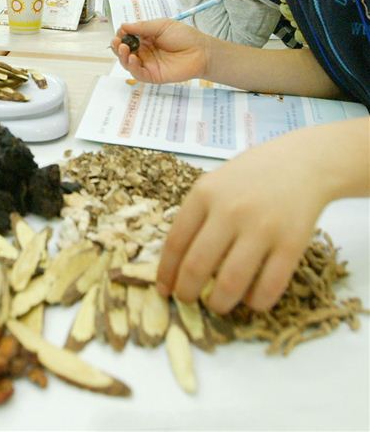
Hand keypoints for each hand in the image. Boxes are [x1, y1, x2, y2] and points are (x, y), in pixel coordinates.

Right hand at [111, 18, 208, 83]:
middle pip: (124, 51)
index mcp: (146, 39)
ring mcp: (147, 64)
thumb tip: (123, 25)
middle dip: (117, 46)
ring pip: (128, 63)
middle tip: (117, 41)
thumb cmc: (184, 36)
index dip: (121, 35)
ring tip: (123, 48)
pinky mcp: (152, 75)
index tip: (120, 31)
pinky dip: (132, 67)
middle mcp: (144, 52)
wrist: (200, 51)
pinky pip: (138, 74)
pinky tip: (132, 58)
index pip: (127, 38)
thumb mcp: (161, 25)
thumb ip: (142, 27)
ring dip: (122, 56)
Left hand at [156, 140, 330, 313]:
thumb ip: (197, 215)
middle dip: (187, 293)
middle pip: (197, 266)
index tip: (164, 289)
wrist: (302, 162)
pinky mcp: (291, 244)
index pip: (175, 242)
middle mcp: (230, 211)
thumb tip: (177, 264)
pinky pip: (268, 287)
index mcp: (205, 194)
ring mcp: (262, 228)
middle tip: (187, 300)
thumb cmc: (251, 175)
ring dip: (219, 303)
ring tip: (218, 304)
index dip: (166, 272)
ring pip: (230, 283)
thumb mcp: (215, 183)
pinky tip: (251, 299)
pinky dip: (255, 302)